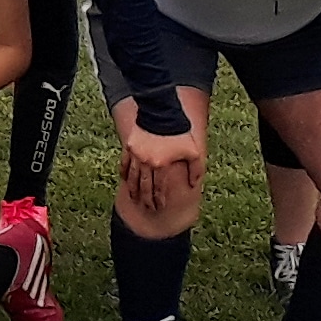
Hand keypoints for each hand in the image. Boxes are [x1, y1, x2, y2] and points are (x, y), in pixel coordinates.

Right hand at [112, 97, 203, 217]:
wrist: (162, 113)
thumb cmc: (180, 133)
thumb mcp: (193, 152)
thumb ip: (195, 170)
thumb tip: (193, 185)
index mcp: (162, 165)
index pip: (159, 188)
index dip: (159, 199)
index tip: (159, 207)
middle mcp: (147, 163)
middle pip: (144, 186)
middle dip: (146, 199)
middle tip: (147, 207)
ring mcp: (136, 155)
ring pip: (132, 177)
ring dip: (133, 190)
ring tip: (135, 198)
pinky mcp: (130, 147)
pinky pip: (125, 164)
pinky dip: (125, 173)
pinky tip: (125, 181)